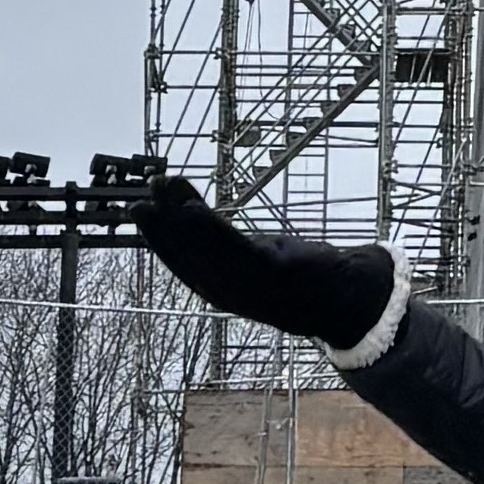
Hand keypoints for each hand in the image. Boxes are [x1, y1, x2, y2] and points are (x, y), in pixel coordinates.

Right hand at [129, 176, 395, 348]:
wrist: (342, 297)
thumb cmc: (297, 278)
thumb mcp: (254, 260)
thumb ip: (228, 247)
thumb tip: (202, 218)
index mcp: (217, 288)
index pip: (179, 259)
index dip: (156, 235)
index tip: (140, 208)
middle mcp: (224, 289)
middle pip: (185, 249)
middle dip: (161, 219)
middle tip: (144, 190)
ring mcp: (245, 283)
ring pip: (202, 243)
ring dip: (178, 211)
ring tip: (162, 186)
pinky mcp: (269, 270)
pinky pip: (231, 246)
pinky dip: (207, 227)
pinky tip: (190, 207)